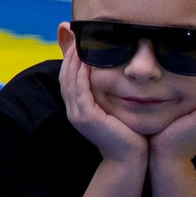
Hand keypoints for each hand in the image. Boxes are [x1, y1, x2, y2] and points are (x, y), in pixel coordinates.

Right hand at [57, 41, 147, 164]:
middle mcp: (74, 111)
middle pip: (65, 77)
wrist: (130, 159)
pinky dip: (80, 73)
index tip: (79, 43)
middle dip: (69, 56)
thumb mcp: (117, 110)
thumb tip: (119, 78)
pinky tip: (86, 60)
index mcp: (79, 109)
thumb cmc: (129, 135)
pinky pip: (79, 89)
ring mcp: (77, 114)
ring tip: (79, 43)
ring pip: (69, 81)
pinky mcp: (85, 116)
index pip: (69, 79)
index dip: (71, 60)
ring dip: (72, 61)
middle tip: (75, 37)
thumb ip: (113, 95)